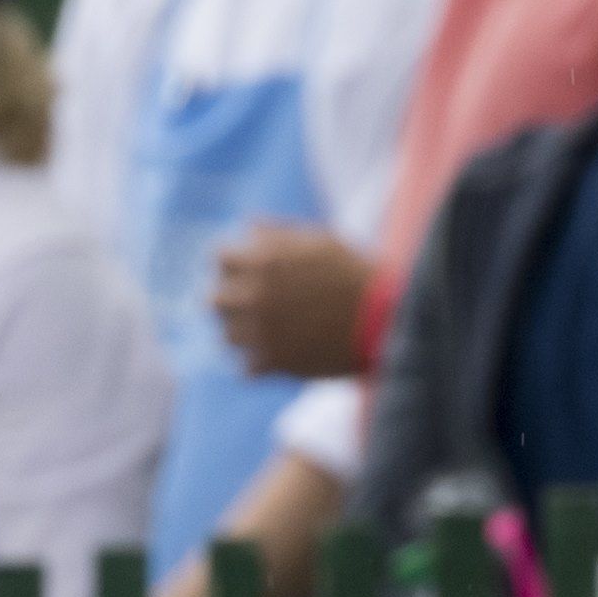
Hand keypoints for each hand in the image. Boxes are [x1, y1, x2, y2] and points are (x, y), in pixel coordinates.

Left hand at [210, 223, 371, 380]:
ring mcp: (263, 333)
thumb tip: (250, 229)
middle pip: (214, 301)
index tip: (246, 268)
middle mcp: (255, 297)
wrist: (383, 318)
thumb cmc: (353, 273)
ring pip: (228, 336)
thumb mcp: (318, 240)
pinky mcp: (276, 364)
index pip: (219, 258)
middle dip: (230, 298)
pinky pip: (247, 367)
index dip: (233, 262)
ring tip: (266, 328)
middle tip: (251, 300)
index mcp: (263, 261)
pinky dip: (258, 361)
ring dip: (242, 331)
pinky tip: (279, 351)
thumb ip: (279, 233)